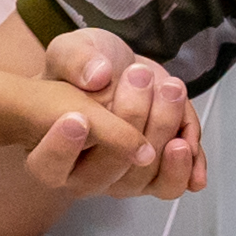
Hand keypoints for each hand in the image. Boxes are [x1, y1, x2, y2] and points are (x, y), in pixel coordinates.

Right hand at [20, 29, 204, 201]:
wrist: (118, 73)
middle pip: (107, 167)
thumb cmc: (85, 70)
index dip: (62, 147)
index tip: (78, 117)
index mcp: (49, 151)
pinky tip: (186, 140)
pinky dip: (185, 164)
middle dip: (130, 117)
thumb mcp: (70, 51)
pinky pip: (169, 184)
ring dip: (162, 128)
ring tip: (169, 89)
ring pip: (144, 173)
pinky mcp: (152, 176)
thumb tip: (97, 75)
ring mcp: (120, 180)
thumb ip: (75, 60)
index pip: (49, 165)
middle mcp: (84, 175)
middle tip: (137, 76)